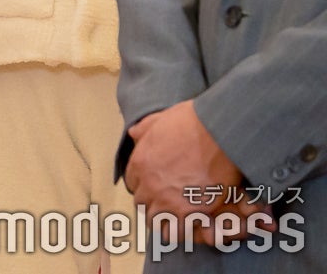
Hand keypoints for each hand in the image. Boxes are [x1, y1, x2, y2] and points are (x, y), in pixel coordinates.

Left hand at [125, 100, 270, 245]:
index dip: (143, 185)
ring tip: (177, 217)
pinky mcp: (191, 212)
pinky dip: (182, 230)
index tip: (153, 186)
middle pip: (142, 204)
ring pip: (156, 221)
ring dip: (165, 220)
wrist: (220, 132)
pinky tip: (190, 224)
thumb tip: (134, 134)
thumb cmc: (193, 122)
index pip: (132, 183)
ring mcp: (169, 200)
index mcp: (140, 163)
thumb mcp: (160, 119)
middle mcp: (150, 184)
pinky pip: (177, 232)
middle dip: (152, 204)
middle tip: (166, 203)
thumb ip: (144, 129)